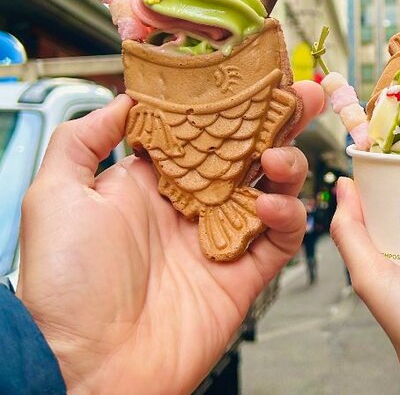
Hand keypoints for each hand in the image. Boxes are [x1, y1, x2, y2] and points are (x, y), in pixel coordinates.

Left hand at [17, 82, 323, 394]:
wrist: (86, 364)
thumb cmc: (64, 286)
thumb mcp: (54, 196)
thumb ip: (84, 138)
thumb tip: (126, 99)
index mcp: (153, 183)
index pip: (204, 130)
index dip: (232, 102)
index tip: (256, 75)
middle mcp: (193, 206)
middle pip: (249, 152)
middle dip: (280, 121)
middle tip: (305, 94)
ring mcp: (222, 238)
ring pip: (274, 188)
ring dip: (286, 165)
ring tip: (276, 158)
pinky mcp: (244, 274)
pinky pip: (280, 237)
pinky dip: (286, 216)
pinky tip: (272, 206)